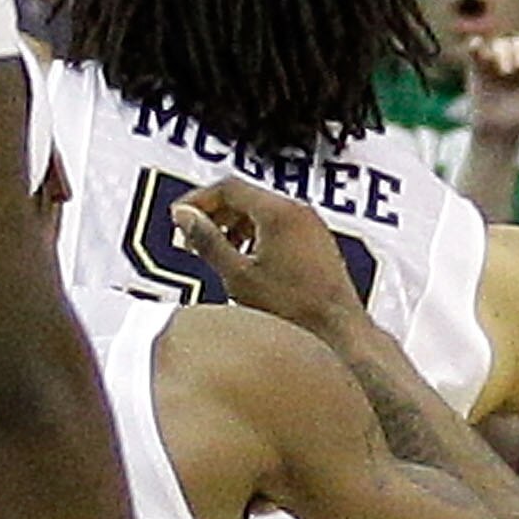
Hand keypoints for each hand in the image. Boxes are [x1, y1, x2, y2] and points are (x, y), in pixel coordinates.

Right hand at [173, 178, 361, 342]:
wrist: (338, 332)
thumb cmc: (294, 308)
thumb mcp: (237, 275)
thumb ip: (207, 241)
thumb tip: (184, 217)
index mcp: (278, 213)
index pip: (229, 187)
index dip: (198, 200)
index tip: (181, 216)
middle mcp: (299, 212)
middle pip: (246, 196)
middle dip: (215, 213)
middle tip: (193, 236)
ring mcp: (312, 227)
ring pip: (263, 211)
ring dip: (234, 225)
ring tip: (216, 251)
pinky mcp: (318, 243)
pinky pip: (280, 226)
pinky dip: (256, 235)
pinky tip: (245, 262)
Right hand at [462, 31, 518, 141]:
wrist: (501, 131)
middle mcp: (516, 57)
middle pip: (518, 41)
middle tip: (516, 70)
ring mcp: (496, 60)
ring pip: (500, 43)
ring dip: (503, 54)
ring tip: (504, 71)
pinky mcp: (477, 66)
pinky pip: (476, 48)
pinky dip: (476, 45)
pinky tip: (477, 45)